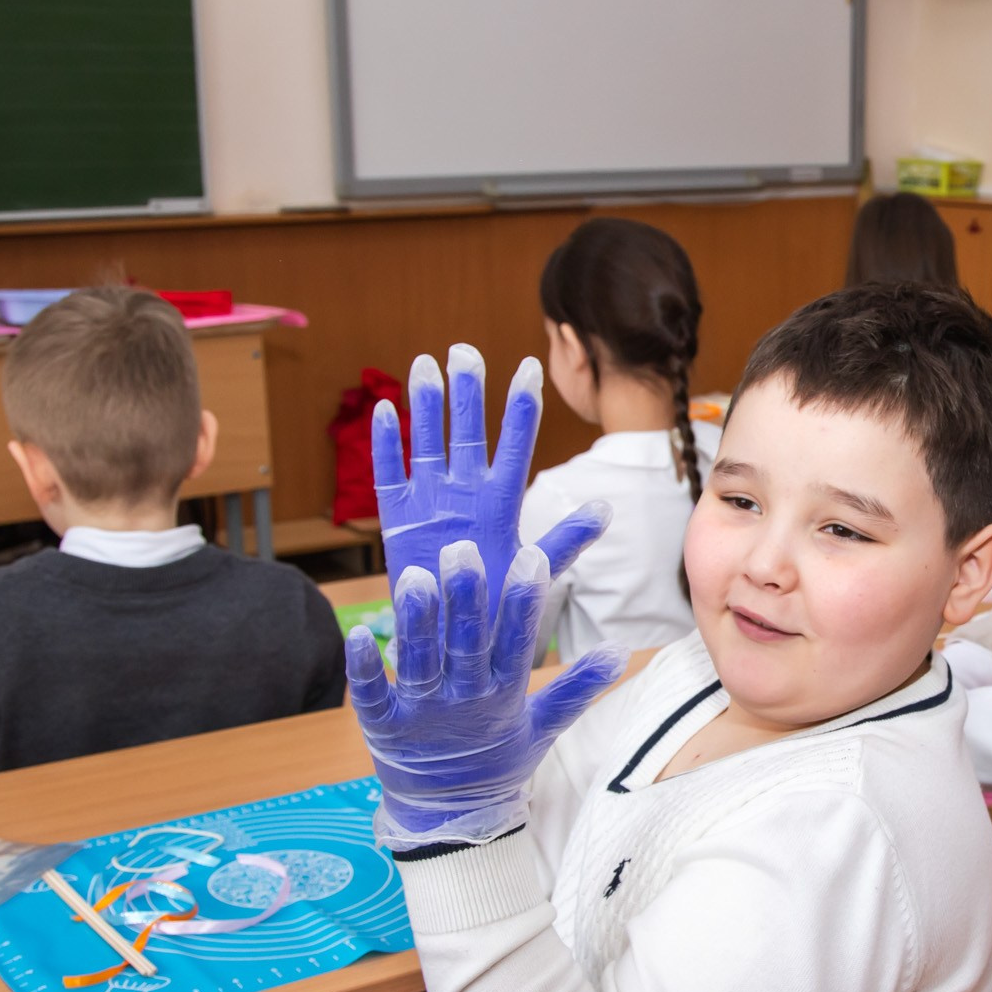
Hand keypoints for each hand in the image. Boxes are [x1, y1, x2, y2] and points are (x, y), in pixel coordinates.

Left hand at [347, 537, 627, 849]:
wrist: (451, 817)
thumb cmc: (498, 760)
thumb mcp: (544, 728)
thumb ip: (578, 687)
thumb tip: (621, 651)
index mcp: (503, 697)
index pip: (516, 644)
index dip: (523, 604)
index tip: (531, 559)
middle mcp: (463, 702)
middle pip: (466, 645)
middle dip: (465, 598)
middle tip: (462, 551)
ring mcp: (421, 715)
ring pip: (420, 662)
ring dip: (416, 621)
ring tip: (413, 577)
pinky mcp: (383, 728)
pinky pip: (372, 695)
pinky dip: (365, 667)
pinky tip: (360, 632)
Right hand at [376, 344, 584, 617]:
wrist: (456, 642)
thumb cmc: (499, 608)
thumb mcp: (535, 571)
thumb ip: (565, 539)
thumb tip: (606, 509)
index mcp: (501, 500)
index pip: (514, 443)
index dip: (520, 406)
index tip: (529, 366)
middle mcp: (466, 492)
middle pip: (467, 432)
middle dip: (467, 392)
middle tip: (464, 349)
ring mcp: (430, 501)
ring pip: (428, 443)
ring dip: (426, 406)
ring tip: (425, 363)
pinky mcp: (398, 519)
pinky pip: (390, 475)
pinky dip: (386, 445)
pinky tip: (385, 410)